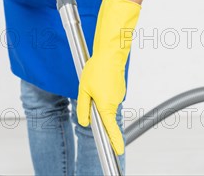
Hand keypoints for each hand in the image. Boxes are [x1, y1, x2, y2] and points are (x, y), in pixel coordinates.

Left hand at [77, 0, 140, 155]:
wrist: (110, 52)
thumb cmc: (97, 69)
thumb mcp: (83, 89)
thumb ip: (83, 108)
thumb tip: (85, 121)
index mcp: (106, 105)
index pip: (111, 129)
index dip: (114, 141)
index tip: (118, 152)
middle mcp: (115, 102)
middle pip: (105, 114)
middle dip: (96, 107)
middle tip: (90, 90)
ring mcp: (119, 95)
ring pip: (106, 103)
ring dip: (99, 96)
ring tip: (94, 80)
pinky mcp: (119, 88)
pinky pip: (110, 95)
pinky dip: (104, 90)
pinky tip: (100, 78)